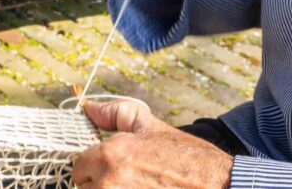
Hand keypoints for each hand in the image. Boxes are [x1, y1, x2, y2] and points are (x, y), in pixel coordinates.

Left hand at [72, 100, 232, 187]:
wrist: (213, 184)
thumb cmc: (184, 157)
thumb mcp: (149, 126)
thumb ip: (115, 113)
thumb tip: (89, 109)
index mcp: (110, 155)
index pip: (78, 167)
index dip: (94, 166)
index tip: (112, 168)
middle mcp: (108, 183)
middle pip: (85, 188)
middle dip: (101, 184)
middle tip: (127, 179)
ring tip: (135, 187)